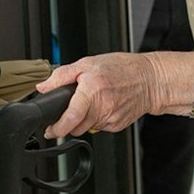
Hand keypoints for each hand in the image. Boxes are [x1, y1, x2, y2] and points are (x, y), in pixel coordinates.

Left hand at [39, 51, 193, 139]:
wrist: (150, 80)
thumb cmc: (122, 69)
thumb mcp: (88, 63)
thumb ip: (62, 75)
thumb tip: (43, 87)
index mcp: (92, 90)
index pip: (70, 118)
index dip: (57, 128)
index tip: (50, 131)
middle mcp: (101, 107)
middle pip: (76, 127)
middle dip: (69, 122)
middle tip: (72, 109)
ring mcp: (110, 118)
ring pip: (87, 128)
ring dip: (84, 120)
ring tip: (92, 102)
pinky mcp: (117, 125)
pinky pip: (99, 127)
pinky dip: (97, 119)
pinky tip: (105, 105)